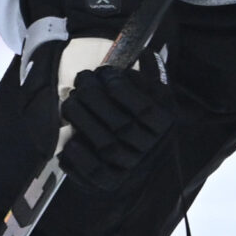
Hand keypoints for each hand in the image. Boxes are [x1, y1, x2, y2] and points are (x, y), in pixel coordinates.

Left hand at [58, 63, 174, 192]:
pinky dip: (78, 156)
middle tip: (80, 80)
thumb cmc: (146, 124)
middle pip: (120, 125)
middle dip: (94, 97)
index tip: (104, 71)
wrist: (146, 167)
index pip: (144, 106)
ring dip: (81, 119)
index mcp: (165, 125)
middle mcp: (151, 149)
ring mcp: (131, 168)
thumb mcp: (157, 100)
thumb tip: (145, 52)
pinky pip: (93, 171)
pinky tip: (70, 139)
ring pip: (105, 145)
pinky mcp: (111, 183)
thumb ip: (151, 78)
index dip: (120, 86)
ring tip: (70, 102)